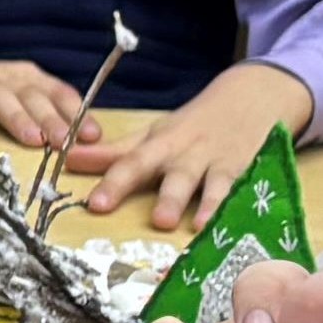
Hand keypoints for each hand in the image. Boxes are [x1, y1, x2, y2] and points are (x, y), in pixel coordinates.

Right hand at [0, 57, 102, 154]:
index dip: (75, 112)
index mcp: (23, 78)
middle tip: (65, 141)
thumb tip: (83, 145)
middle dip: (50, 117)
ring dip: (16, 115)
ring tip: (31, 138)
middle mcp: (1, 75)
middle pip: (29, 94)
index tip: (93, 135)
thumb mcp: (13, 97)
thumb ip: (41, 115)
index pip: (55, 91)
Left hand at [70, 68, 302, 229]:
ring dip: (199, 204)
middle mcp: (189, 154)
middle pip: (173, 175)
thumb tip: (68, 159)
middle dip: (161, 196)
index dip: (114, 183)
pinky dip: (232, 207)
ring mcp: (219, 164)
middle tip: (148, 218)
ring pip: (210, 185)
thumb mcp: (154, 135)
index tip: (95, 204)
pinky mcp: (246, 173)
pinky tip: (222, 225)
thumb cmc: (194, 125)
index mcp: (162, 145)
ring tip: (185, 225)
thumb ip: (114, 153)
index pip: (133, 163)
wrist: (253, 97)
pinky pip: (239, 191)